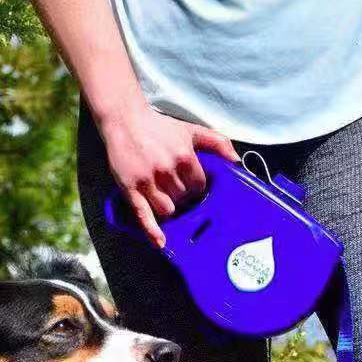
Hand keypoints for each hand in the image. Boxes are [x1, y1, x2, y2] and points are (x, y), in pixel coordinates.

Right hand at [99, 102, 238, 247]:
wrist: (124, 118)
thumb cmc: (160, 127)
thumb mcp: (191, 131)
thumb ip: (218, 143)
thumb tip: (237, 161)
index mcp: (185, 157)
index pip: (199, 187)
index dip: (195, 188)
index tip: (189, 184)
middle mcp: (168, 169)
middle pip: (184, 199)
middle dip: (182, 198)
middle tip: (173, 188)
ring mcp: (148, 180)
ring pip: (168, 210)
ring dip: (169, 209)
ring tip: (163, 198)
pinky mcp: (131, 188)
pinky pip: (143, 214)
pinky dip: (152, 230)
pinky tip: (160, 242)